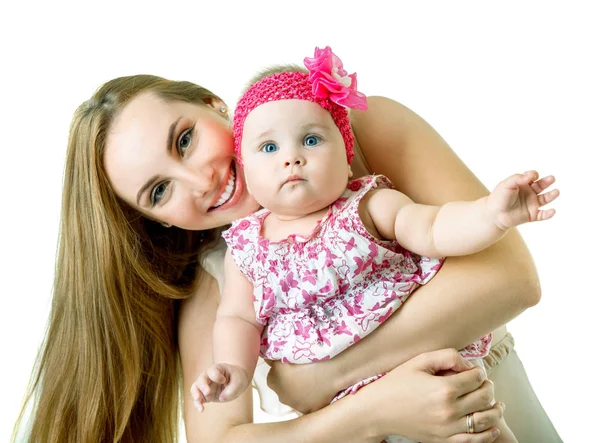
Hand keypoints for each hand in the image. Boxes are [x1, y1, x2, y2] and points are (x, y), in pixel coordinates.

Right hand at [189, 363, 249, 411]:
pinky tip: (201, 410)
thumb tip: (221, 398)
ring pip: (195, 388)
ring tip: (198, 400)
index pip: (212, 371)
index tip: (224, 380)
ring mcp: (206, 386)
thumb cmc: (237, 378)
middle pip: (201, 378)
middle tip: (208, 392)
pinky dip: (198, 404)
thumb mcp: (239, 382)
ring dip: (196, 394)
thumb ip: (232, 389)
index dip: (216, 376)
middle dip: (202, 385)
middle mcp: (208, 376)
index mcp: (217, 369)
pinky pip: (198, 399)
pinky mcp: (205, 395)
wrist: (236, 382)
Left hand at [266, 358, 337, 413]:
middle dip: (290, 381)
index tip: (292, 363)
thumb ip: (275, 357)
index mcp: (272, 380)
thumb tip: (269, 359)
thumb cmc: (308, 359)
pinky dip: (310, 398)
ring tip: (312, 379)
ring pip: (294, 396)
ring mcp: (294, 405)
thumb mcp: (287, 351)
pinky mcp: (307, 411)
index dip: (282, 368)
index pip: (273, 374)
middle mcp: (280, 395)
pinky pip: (306, 404)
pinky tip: (317, 389)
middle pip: (283, 386)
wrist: (331, 372)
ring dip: (300, 389)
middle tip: (303, 371)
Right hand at [357, 349, 503, 442]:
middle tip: (484, 383)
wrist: (378, 411)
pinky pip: (475, 440)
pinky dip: (489, 433)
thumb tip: (469, 365)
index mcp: (443, 388)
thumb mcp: (419, 361)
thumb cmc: (397, 383)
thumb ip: (447, 356)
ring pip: (486, 420)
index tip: (475, 370)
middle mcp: (449, 410)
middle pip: (484, 397)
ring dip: (495, 410)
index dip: (479, 371)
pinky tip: (493, 425)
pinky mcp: (444, 440)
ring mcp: (448, 428)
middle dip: (488, 387)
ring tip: (497, 404)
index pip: (477, 378)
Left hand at [487, 170, 558, 229]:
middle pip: (541, 186)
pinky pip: (542, 215)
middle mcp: (529, 193)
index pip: (532, 177)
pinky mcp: (531, 215)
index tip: (532, 176)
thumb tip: (532, 174)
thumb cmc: (499, 198)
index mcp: (522, 184)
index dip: (533, 175)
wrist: (493, 214)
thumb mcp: (507, 184)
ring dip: (551, 195)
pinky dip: (548, 214)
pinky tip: (552, 211)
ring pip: (545, 199)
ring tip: (556, 192)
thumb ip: (518, 178)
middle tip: (552, 178)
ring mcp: (531, 204)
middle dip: (547, 182)